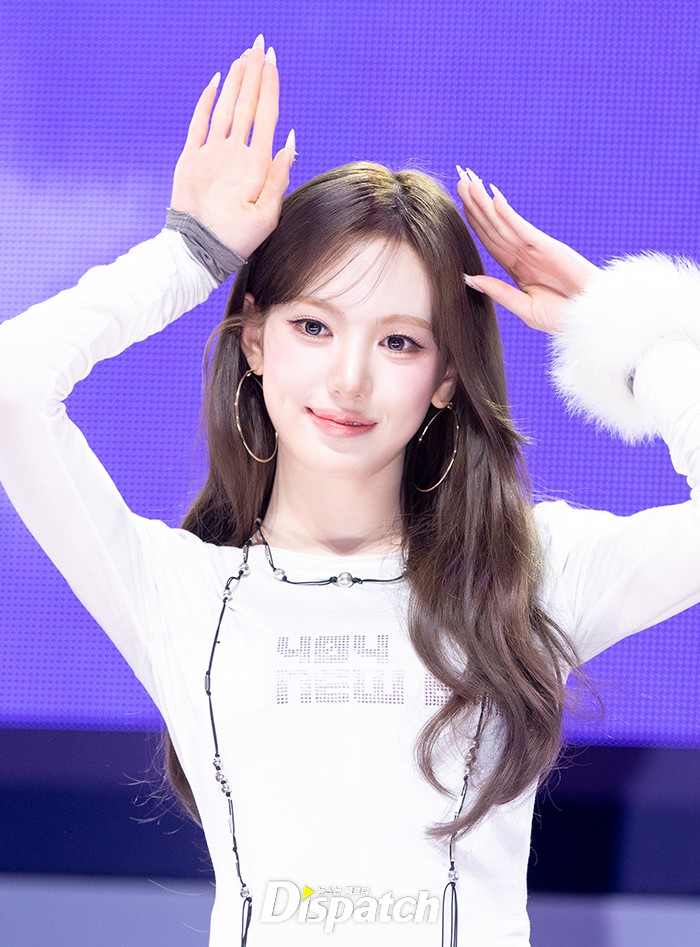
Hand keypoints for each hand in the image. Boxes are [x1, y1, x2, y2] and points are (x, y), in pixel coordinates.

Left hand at [170, 34, 293, 259]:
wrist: (196, 249)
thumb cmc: (236, 237)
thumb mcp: (269, 215)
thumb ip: (280, 177)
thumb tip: (289, 141)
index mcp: (255, 164)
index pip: (266, 115)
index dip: (270, 84)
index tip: (272, 60)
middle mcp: (232, 151)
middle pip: (246, 103)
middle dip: (253, 71)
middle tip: (259, 46)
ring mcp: (208, 152)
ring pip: (225, 106)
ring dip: (234, 79)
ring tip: (242, 57)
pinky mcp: (189, 158)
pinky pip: (199, 121)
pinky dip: (207, 99)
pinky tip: (215, 81)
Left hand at [457, 170, 597, 333]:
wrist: (592, 317)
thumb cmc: (563, 316)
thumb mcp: (525, 307)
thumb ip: (499, 292)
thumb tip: (469, 278)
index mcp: (517, 267)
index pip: (490, 240)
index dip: (474, 221)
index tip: (458, 204)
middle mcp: (524, 253)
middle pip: (494, 225)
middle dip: (476, 204)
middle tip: (459, 180)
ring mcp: (535, 248)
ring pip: (503, 222)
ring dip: (484, 202)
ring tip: (468, 182)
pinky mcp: (548, 248)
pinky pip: (522, 229)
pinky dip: (508, 215)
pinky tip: (494, 199)